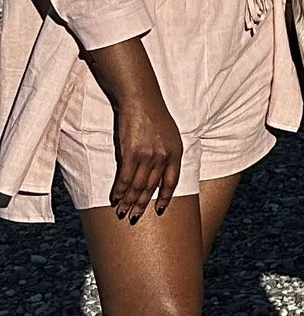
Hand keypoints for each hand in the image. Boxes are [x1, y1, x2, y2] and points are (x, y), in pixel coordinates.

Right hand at [104, 61, 181, 221]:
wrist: (141, 98)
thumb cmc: (154, 115)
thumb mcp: (169, 134)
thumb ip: (165, 154)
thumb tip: (157, 174)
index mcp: (176, 152)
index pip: (172, 182)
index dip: (165, 197)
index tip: (160, 210)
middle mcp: (163, 156)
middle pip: (152, 187)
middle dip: (142, 204)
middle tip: (134, 217)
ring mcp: (148, 155)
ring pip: (137, 185)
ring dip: (128, 201)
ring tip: (122, 211)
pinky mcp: (131, 152)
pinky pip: (125, 177)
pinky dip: (119, 190)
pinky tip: (114, 198)